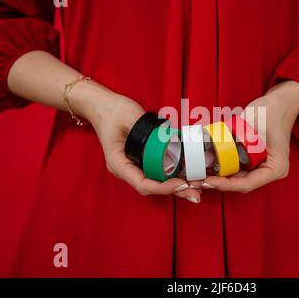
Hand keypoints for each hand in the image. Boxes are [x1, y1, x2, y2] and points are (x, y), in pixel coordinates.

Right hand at [72, 82, 201, 202]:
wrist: (102, 106)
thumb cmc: (112, 111)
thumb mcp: (130, 118)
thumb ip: (148, 131)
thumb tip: (169, 142)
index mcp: (119, 163)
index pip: (142, 184)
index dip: (163, 188)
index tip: (181, 184)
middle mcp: (126, 169)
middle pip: (153, 187)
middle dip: (176, 191)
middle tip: (196, 192)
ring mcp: (134, 166)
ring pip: (157, 182)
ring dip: (177, 185)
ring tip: (197, 186)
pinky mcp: (142, 160)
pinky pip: (158, 171)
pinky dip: (173, 174)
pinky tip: (189, 174)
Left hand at [202, 80, 298, 192]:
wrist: (280, 102)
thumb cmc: (273, 110)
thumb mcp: (252, 123)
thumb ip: (233, 140)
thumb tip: (210, 156)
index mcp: (276, 168)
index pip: (247, 183)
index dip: (226, 185)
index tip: (208, 181)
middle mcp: (269, 171)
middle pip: (239, 183)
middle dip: (218, 182)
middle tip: (197, 179)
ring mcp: (260, 166)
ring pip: (235, 177)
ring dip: (217, 177)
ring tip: (198, 174)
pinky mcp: (252, 160)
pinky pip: (235, 167)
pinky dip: (221, 167)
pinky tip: (206, 165)